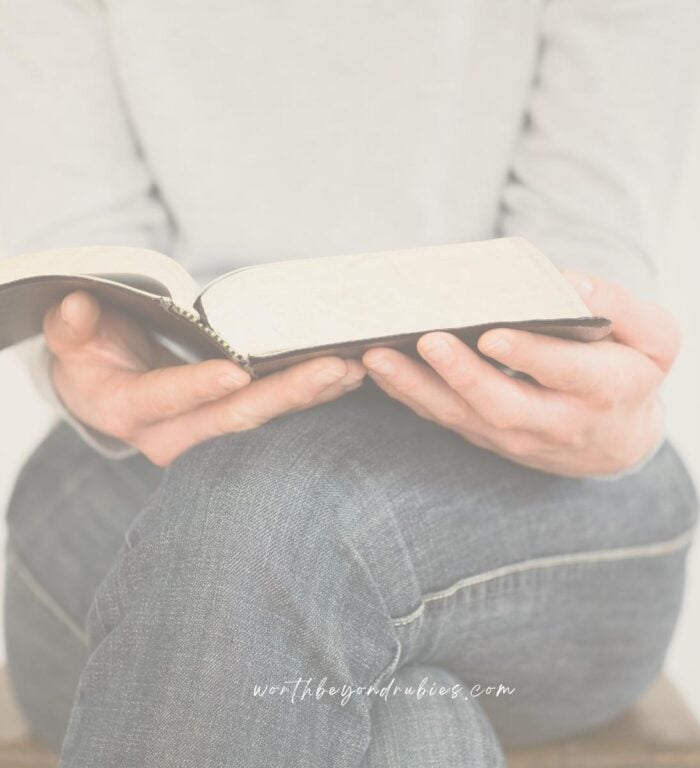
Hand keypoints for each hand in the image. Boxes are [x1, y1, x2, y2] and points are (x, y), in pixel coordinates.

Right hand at [44, 291, 365, 465]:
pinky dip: (312, 396)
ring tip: (353, 369)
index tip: (236, 370)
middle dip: (287, 392)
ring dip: (312, 396)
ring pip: (267, 420)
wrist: (109, 392)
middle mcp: (175, 435)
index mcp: (131, 411)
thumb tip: (78, 307)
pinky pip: (278, 415)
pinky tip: (346, 377)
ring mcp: (210, 436)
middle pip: (236, 417)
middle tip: (334, 367)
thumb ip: (71, 327)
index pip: (167, 399)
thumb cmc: (93, 359)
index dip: (199, 386)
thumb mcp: (71, 342)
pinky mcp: (234, 427)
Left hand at [362, 272, 678, 476]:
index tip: (493, 333)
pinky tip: (379, 369)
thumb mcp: (655, 339)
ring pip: (462, 417)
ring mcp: (515, 437)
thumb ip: (622, 308)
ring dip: (416, 388)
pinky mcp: (486, 436)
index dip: (528, 354)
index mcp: (602, 391)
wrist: (615, 440)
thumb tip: (570, 284)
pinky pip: (444, 418)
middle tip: (428, 340)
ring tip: (377, 356)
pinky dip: (409, 395)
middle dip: (462, 374)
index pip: (563, 373)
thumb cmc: (632, 375)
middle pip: (502, 405)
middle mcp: (555, 422)